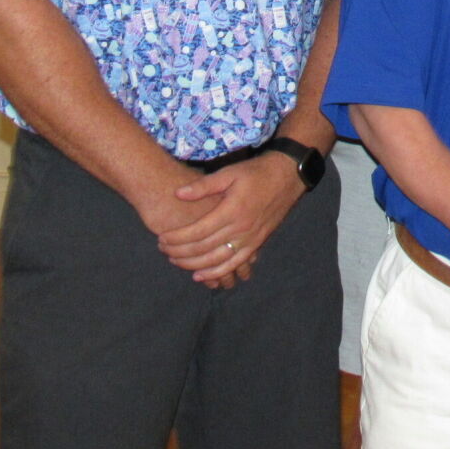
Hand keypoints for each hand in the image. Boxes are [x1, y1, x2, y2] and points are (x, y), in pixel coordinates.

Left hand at [157, 153, 304, 286]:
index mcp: (232, 211)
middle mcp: (241, 229)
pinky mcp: (257, 244)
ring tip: (176, 261)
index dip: (177, 238)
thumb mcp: (229, 173)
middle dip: (180, 252)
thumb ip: (204, 185)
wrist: (288, 177)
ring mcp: (250, 239)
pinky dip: (217, 273)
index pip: (197, 232)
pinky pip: (234, 264)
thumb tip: (178, 194)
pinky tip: (201, 276)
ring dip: (193, 265)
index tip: (161, 238)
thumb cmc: (257, 172)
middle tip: (163, 249)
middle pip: (204, 249)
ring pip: (217, 261)